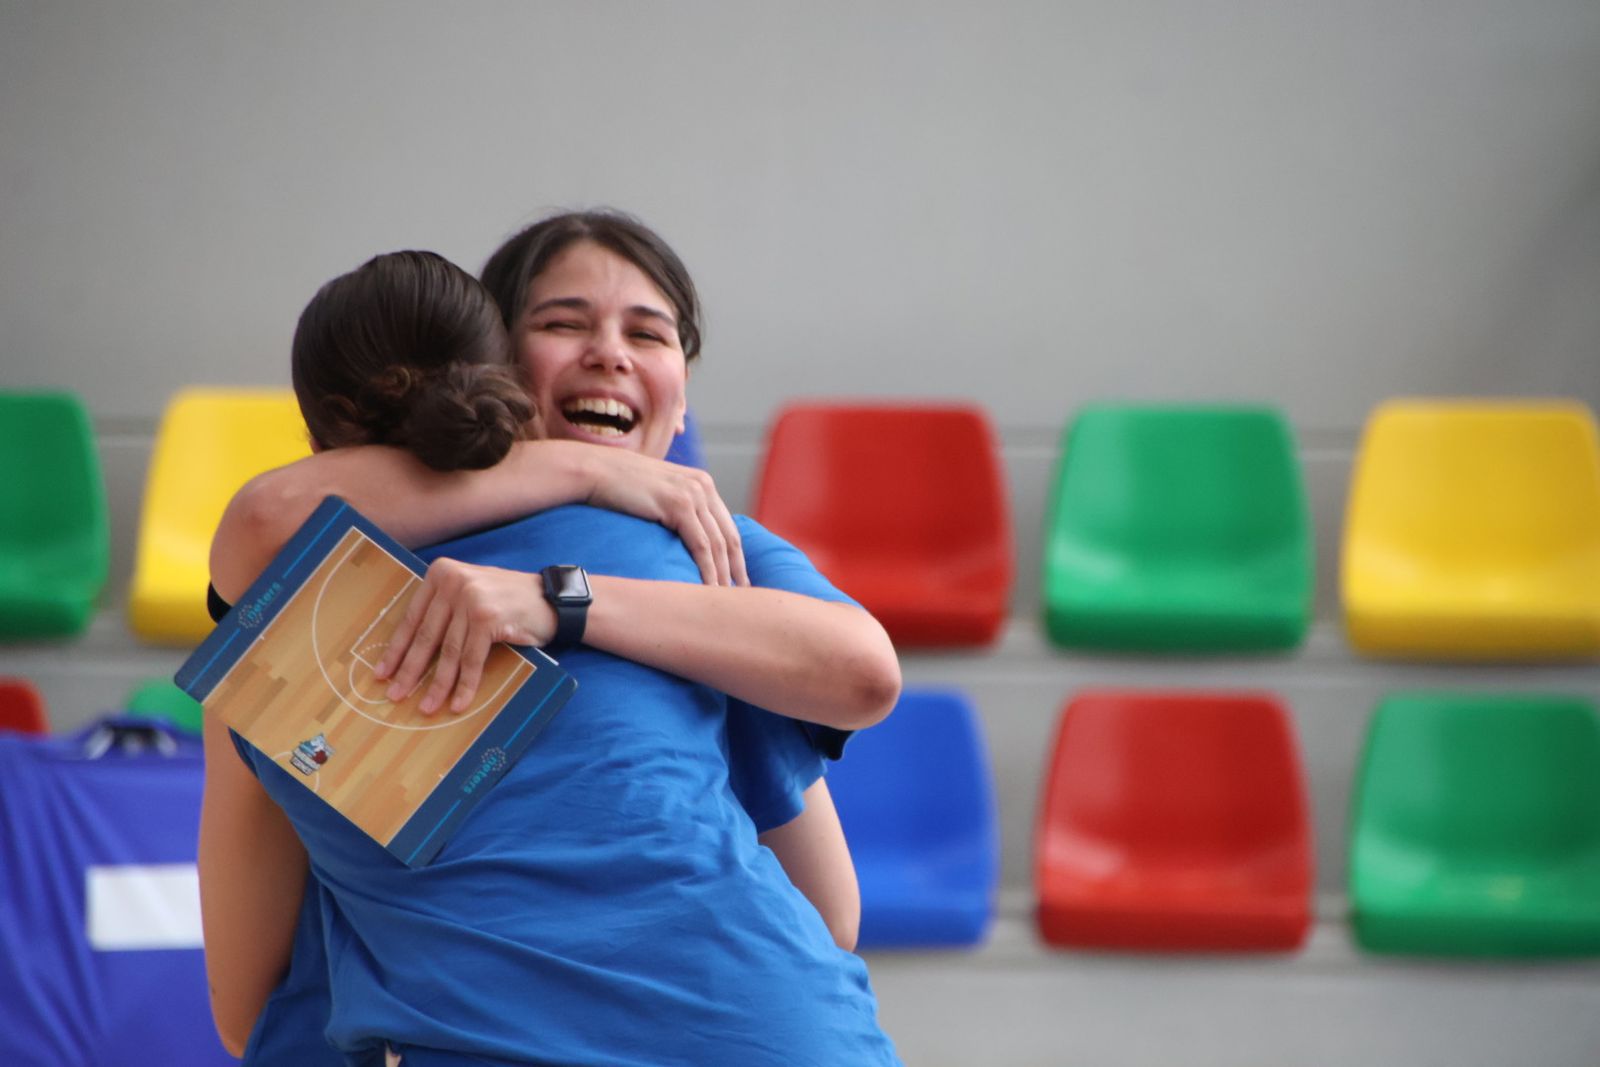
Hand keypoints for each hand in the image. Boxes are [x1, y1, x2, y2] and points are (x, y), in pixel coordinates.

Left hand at [374, 559, 554, 714]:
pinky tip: (458, 703)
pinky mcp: (486, 617)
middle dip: (410, 671)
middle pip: (426, 636)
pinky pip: (471, 659)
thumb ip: (444, 609)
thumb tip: (411, 652)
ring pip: (447, 651)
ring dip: (437, 685)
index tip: (383, 672)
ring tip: (426, 707)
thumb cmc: (508, 602)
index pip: (412, 617)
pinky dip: (464, 685)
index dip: (396, 649)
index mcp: (441, 572)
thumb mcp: (470, 594)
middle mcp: (453, 581)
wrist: (552, 600)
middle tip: (396, 695)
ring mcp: (470, 597)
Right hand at [582, 449, 747, 586]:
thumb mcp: (657, 493)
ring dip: (723, 575)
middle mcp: (703, 486)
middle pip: (729, 536)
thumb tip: (680, 534)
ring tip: (725, 599)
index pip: (726, 526)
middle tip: (743, 595)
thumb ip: (674, 508)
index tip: (738, 580)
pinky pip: (701, 545)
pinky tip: (709, 588)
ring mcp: (693, 494)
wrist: (596, 471)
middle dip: (737, 569)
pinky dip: (708, 569)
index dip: (735, 556)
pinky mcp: (679, 505)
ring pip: (717, 544)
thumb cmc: (619, 486)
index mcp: (702, 483)